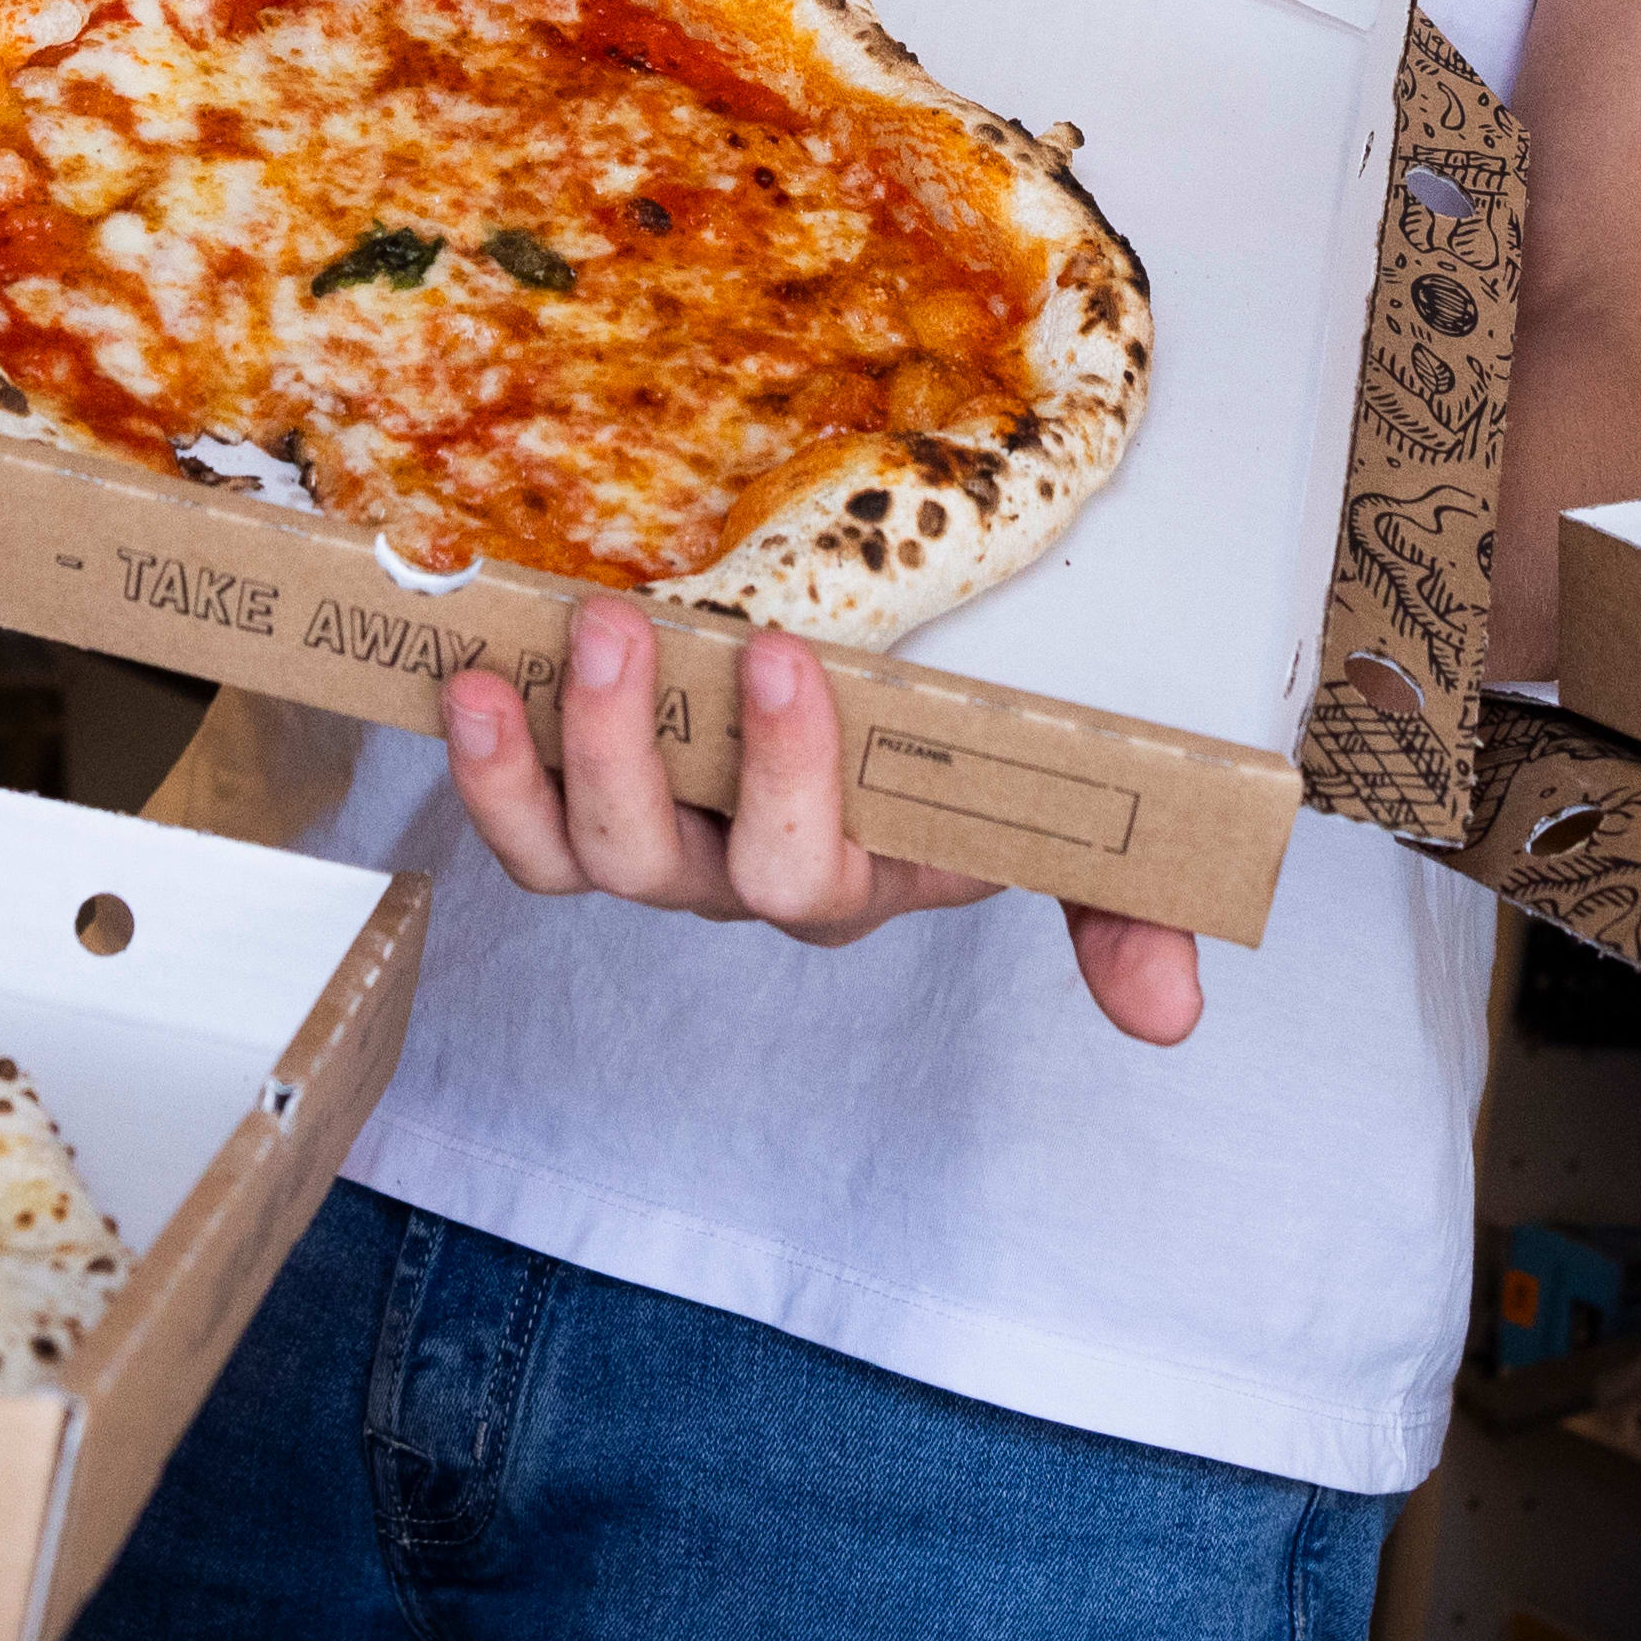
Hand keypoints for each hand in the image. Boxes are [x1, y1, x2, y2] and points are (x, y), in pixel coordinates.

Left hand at [437, 592, 1206, 1048]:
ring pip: (575, 851)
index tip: (792, 659)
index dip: (786, 780)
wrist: (889, 720)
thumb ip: (1120, 907)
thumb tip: (1172, 1014)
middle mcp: (734, 878)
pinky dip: (484, 767)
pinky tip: (468, 683)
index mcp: (848, 878)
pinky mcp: (581, 798)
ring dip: (541, 759)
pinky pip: (516, 820)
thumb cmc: (965, 772)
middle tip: (625, 626)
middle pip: (660, 866)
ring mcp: (652, 845)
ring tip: (524, 656)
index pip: (807, 872)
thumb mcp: (1056, 828)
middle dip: (631, 752)